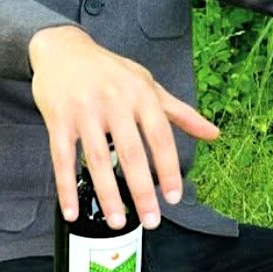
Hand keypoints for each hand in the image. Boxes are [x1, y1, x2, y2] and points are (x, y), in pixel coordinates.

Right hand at [28, 25, 219, 229]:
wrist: (63, 49)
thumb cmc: (110, 71)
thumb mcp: (147, 84)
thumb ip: (179, 112)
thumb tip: (214, 134)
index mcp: (140, 94)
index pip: (160, 135)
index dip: (169, 168)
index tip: (174, 196)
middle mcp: (114, 101)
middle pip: (131, 152)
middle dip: (142, 190)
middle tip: (151, 220)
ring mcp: (84, 110)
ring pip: (97, 159)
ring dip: (107, 194)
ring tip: (117, 222)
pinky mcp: (58, 119)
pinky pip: (63, 158)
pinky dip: (66, 187)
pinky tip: (73, 211)